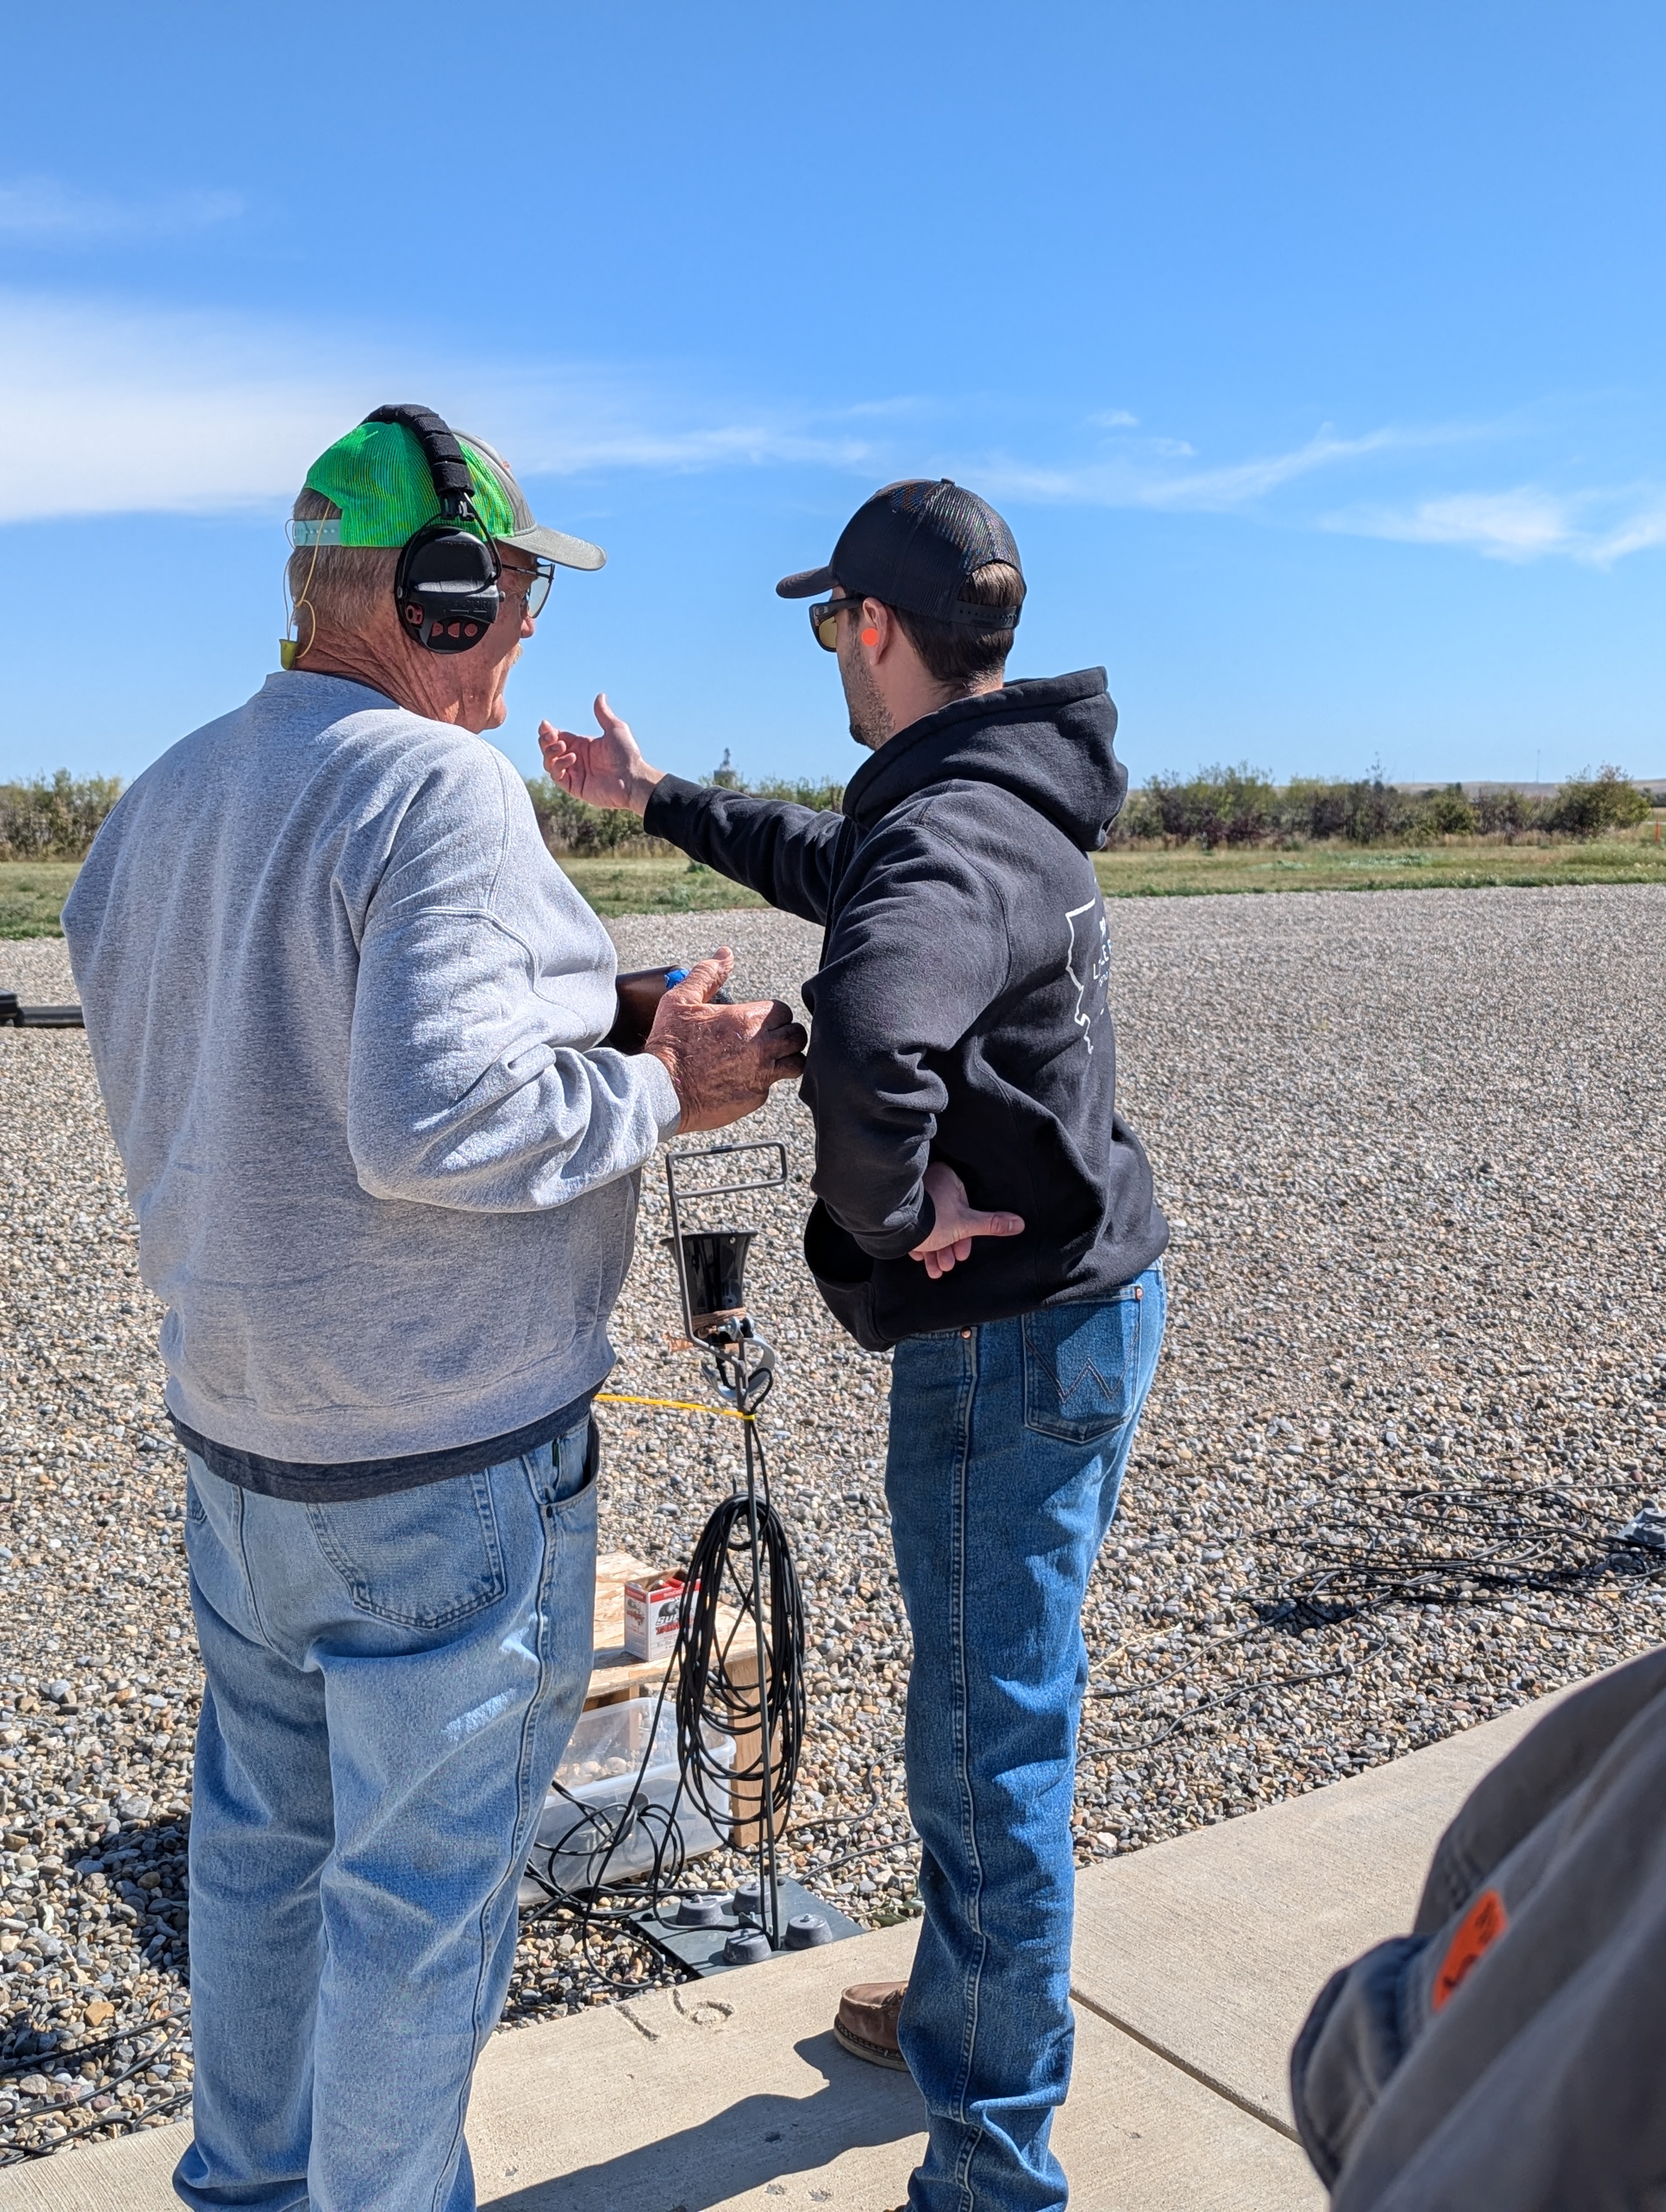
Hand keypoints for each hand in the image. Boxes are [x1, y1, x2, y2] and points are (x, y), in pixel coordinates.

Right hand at [539, 693, 663, 814]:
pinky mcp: (574, 786)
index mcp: (582, 745)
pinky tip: (572, 758)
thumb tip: (600, 695)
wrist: (632, 779)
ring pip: (548, 763)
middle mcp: (575, 758)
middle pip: (548, 749)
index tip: (546, 725)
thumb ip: (603, 714)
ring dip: (550, 752)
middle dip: (545, 740)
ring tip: (562, 746)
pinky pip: (556, 776)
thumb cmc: (627, 755)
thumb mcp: (615, 729)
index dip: (548, 731)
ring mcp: (574, 773)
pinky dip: (558, 765)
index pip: (557, 737)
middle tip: (552, 736)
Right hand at [645, 950, 806, 1133]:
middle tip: (770, 1037)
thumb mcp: (682, 1000)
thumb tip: (725, 954)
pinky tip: (743, 1079)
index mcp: (747, 1019)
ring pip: (796, 1064)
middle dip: (787, 1034)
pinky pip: (771, 1088)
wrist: (661, 1089)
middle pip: (797, 1036)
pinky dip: (762, 1082)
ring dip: (786, 1059)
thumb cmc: (670, 1044)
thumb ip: (707, 974)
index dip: (773, 1013)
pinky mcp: (755, 1098)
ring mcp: (761, 1074)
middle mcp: (761, 1046)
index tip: (760, 1019)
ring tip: (769, 1059)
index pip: (783, 1011)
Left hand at [909, 1163, 1024, 1280]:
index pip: (964, 1208)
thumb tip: (1019, 1223)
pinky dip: (919, 1245)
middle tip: (949, 1264)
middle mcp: (930, 1184)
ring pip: (930, 1227)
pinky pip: (913, 1227)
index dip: (965, 1235)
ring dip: (935, 1252)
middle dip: (948, 1248)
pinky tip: (920, 1259)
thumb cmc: (930, 1218)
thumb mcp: (965, 1225)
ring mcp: (913, 1198)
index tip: (962, 1252)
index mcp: (948, 1179)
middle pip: (946, 1221)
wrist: (892, 1225)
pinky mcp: (900, 1210)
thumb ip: (991, 1224)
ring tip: (936, 1270)